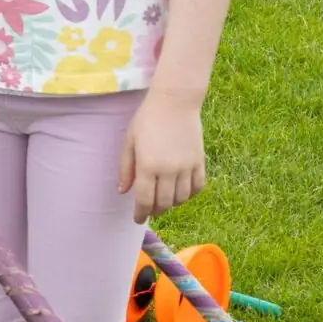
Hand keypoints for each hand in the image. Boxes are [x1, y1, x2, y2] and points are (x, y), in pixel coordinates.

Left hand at [118, 90, 206, 221]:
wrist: (175, 102)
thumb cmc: (147, 119)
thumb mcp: (130, 141)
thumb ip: (126, 168)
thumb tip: (123, 191)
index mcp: (148, 165)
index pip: (144, 200)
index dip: (140, 213)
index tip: (137, 219)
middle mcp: (169, 170)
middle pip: (163, 203)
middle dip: (155, 211)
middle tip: (149, 211)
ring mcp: (187, 166)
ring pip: (181, 198)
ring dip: (171, 204)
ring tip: (164, 201)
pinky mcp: (199, 162)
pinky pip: (197, 187)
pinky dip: (189, 195)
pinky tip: (181, 193)